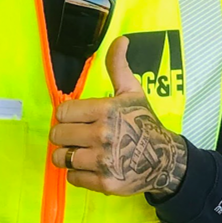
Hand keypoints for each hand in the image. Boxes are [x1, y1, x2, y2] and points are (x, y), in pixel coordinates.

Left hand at [49, 37, 187, 198]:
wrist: (164, 159)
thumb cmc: (144, 122)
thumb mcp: (132, 92)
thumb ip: (118, 66)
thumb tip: (121, 39)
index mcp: (107, 110)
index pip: (63, 112)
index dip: (69, 115)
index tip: (79, 118)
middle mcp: (102, 135)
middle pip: (57, 135)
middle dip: (65, 135)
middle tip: (80, 136)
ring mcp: (102, 161)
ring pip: (61, 158)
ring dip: (69, 155)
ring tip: (83, 152)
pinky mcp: (103, 183)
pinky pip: (72, 178)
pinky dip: (79, 174)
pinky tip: (93, 166)